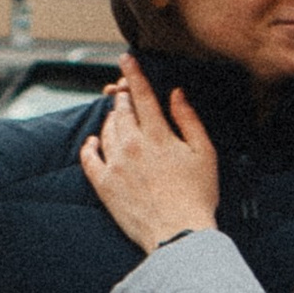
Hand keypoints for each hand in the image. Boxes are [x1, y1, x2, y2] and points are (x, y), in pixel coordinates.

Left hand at [79, 55, 220, 252]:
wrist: (178, 234)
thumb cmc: (197, 195)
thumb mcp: (204, 153)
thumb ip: (188, 120)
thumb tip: (175, 94)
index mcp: (157, 134)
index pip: (142, 95)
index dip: (133, 74)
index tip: (126, 58)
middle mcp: (132, 144)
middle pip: (121, 109)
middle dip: (121, 95)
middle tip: (122, 88)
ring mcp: (115, 164)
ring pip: (106, 129)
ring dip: (110, 117)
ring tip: (115, 114)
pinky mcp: (104, 185)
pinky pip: (89, 158)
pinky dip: (89, 146)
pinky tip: (91, 141)